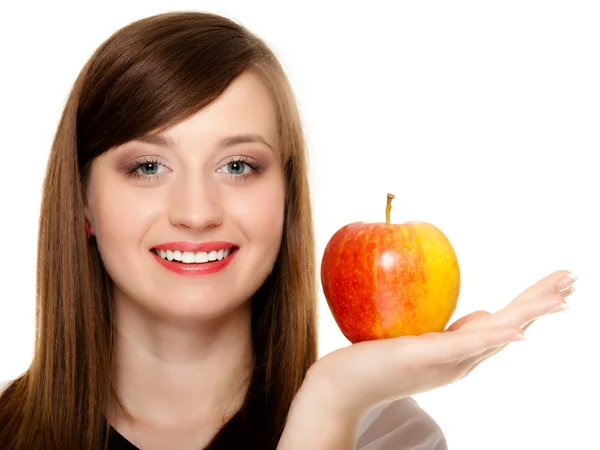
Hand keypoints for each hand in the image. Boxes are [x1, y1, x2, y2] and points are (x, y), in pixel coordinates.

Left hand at [305, 269, 576, 420]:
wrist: (340, 387)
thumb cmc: (373, 358)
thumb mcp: (420, 341)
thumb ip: (452, 331)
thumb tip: (483, 313)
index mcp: (460, 354)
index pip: (505, 324)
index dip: (532, 305)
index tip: (557, 287)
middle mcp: (460, 361)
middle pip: (511, 327)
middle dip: (542, 302)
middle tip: (572, 279)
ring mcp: (446, 361)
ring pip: (497, 334)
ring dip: (531, 313)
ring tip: (562, 297)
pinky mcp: (426, 357)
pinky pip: (465, 344)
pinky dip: (495, 335)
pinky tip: (520, 329)